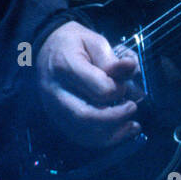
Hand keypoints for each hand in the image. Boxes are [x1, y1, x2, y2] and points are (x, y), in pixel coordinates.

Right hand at [36, 20, 142, 148]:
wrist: (47, 48)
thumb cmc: (73, 43)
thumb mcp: (94, 40)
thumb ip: (112, 58)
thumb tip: (131, 69)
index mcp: (66, 66)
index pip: (98, 88)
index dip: (118, 88)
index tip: (126, 80)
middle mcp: (56, 92)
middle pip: (87, 116)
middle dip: (115, 117)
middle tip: (133, 107)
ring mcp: (54, 109)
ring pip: (83, 132)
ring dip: (112, 134)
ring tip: (133, 126)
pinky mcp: (57, 119)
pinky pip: (79, 136)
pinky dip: (102, 139)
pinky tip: (120, 132)